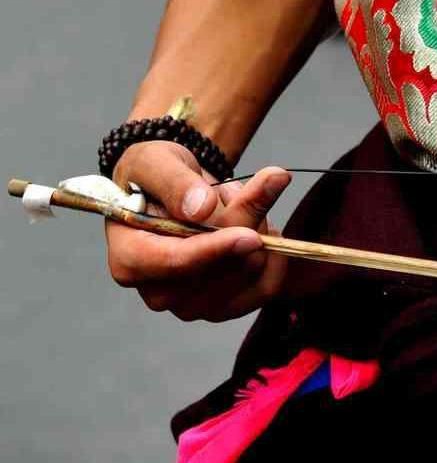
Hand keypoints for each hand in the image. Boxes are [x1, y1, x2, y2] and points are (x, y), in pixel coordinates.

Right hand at [105, 141, 289, 322]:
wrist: (172, 190)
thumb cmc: (154, 176)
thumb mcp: (155, 162)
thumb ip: (175, 182)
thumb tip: (202, 208)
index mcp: (130, 260)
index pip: (175, 263)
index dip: (215, 250)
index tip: (250, 234)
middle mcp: (157, 293)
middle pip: (217, 269)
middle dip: (245, 221)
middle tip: (249, 184)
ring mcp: (190, 305)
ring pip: (245, 274)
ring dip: (257, 229)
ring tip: (240, 202)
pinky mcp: (222, 306)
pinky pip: (265, 287)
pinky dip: (274, 253)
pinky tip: (261, 226)